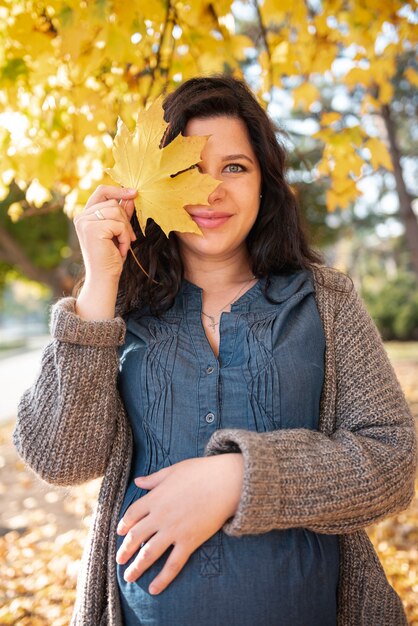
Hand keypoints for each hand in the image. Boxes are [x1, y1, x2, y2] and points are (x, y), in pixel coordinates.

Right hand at [74, 184, 136, 281]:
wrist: (104, 277)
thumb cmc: (110, 257)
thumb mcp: (118, 231)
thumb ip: (122, 213)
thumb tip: (130, 196)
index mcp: (85, 215)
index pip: (102, 191)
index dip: (118, 190)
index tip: (134, 193)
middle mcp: (82, 217)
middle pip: (113, 203)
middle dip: (125, 220)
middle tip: (128, 237)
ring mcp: (85, 222)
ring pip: (116, 211)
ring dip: (125, 230)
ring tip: (122, 245)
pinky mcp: (93, 229)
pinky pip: (119, 224)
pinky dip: (125, 238)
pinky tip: (120, 249)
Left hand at [116, 454, 243, 594]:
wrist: (225, 481)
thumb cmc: (201, 471)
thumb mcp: (173, 470)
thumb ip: (153, 479)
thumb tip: (137, 481)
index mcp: (155, 497)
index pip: (132, 514)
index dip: (124, 524)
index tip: (120, 532)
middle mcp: (160, 516)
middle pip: (136, 537)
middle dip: (125, 550)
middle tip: (119, 560)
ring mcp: (174, 530)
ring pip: (149, 553)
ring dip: (136, 567)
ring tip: (129, 577)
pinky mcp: (189, 541)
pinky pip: (172, 565)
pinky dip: (162, 579)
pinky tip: (154, 589)